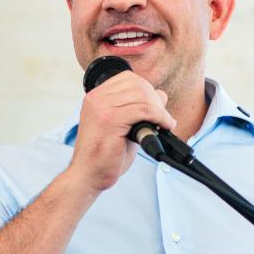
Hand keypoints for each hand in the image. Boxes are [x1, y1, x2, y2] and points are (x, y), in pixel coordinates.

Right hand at [68, 71, 174, 193]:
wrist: (88, 175)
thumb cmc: (104, 155)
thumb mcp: (122, 126)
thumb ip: (138, 109)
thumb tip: (161, 95)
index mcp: (96, 97)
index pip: (128, 78)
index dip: (147, 89)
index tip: (155, 106)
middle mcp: (96, 98)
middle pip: (137, 84)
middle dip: (155, 99)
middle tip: (163, 116)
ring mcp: (101, 107)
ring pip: (142, 94)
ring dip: (160, 108)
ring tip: (165, 122)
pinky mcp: (110, 120)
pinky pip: (143, 110)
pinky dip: (160, 116)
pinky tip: (164, 125)